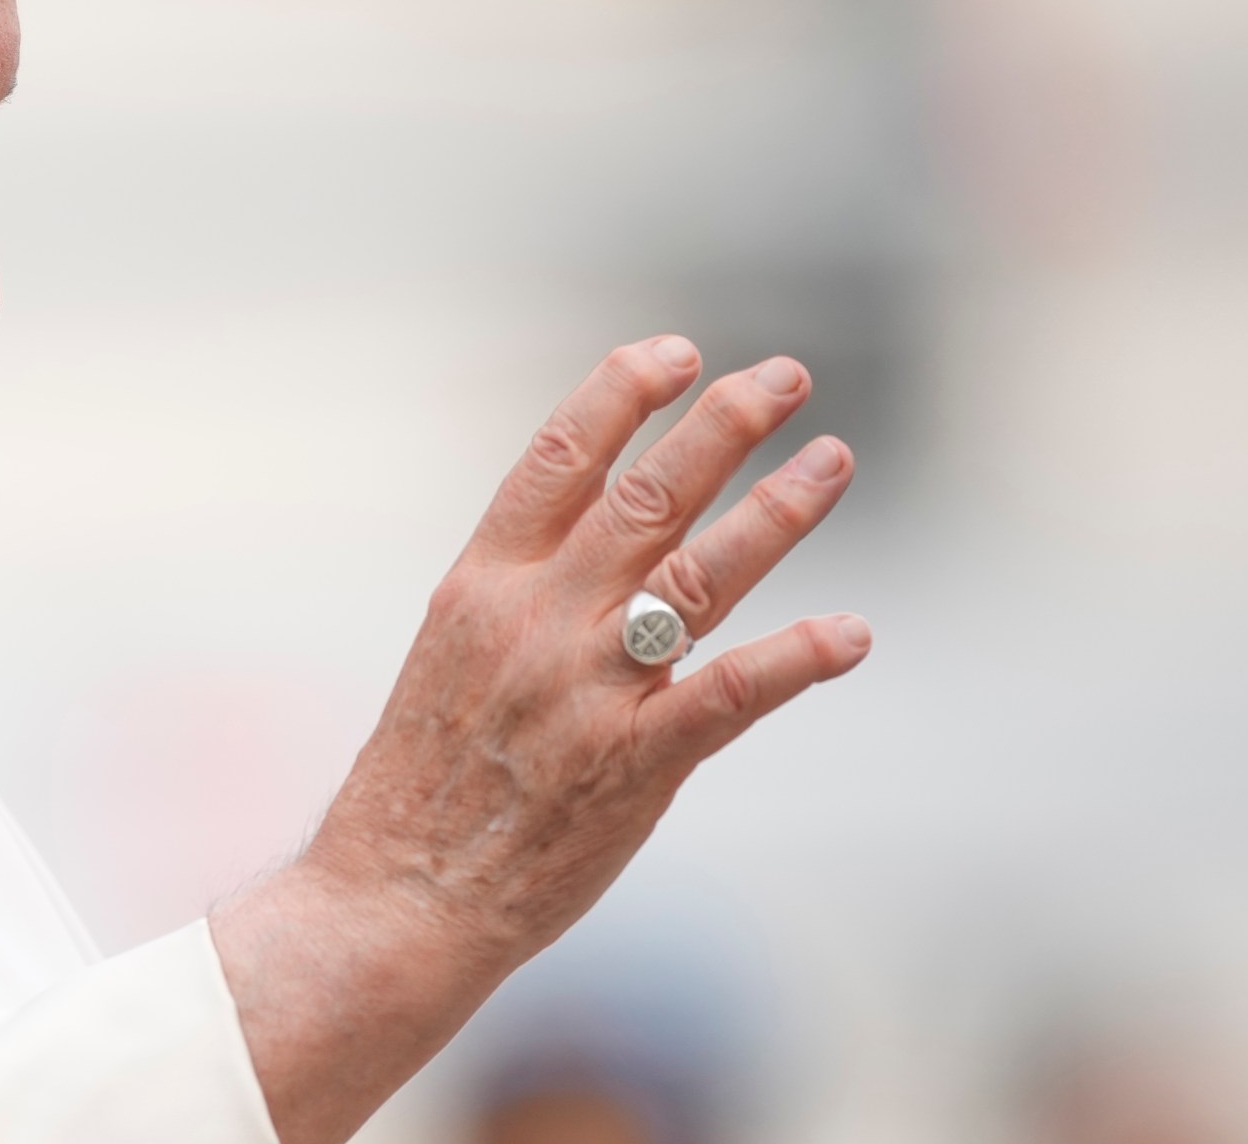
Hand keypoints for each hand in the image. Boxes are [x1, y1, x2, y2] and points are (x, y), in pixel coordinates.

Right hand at [210, 337, 870, 1143]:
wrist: (396, 896)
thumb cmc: (419, 782)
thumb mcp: (449, 655)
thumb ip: (522, 590)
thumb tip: (595, 531)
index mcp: (480, 584)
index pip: (559, 456)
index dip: (623, 391)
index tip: (678, 352)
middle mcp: (536, 621)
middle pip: (646, 495)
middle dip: (724, 423)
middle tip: (786, 377)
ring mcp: (588, 692)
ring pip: (700, 574)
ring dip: (779, 510)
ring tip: (832, 459)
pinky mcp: (635, 767)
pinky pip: (730, 696)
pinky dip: (797, 659)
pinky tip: (851, 631)